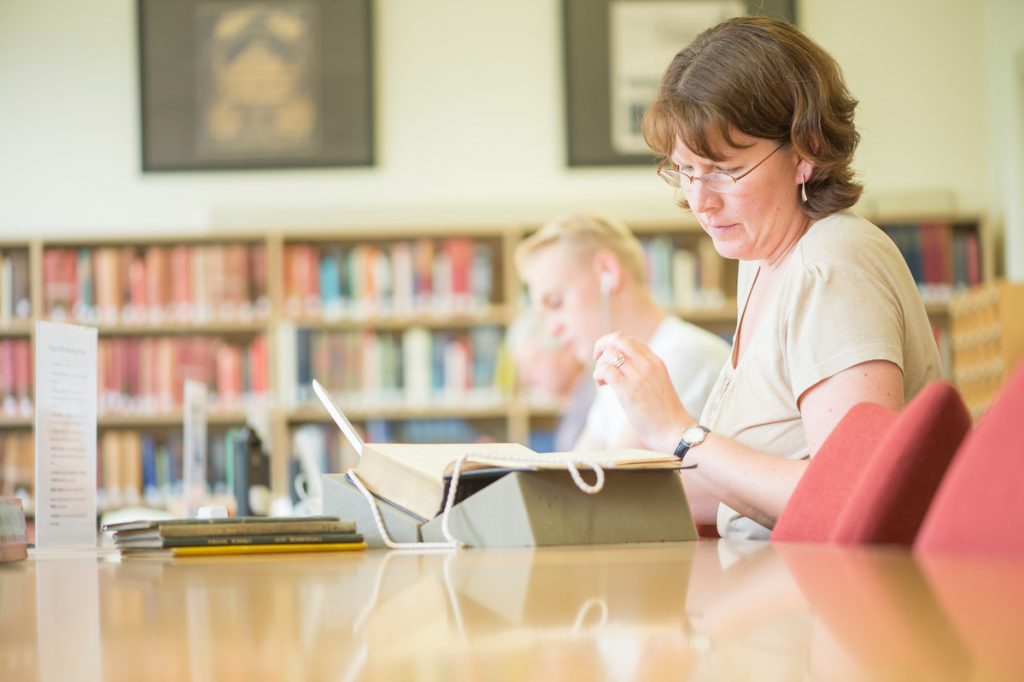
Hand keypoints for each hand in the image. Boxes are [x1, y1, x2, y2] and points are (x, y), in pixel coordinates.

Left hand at [592, 332, 694, 452]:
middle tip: (597, 361)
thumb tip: (622, 367)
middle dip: (602, 346)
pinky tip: (602, 385)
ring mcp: (639, 376)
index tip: (608, 359)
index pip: (630, 340)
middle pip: (618, 339)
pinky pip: (605, 370)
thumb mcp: (657, 384)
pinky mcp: (628, 390)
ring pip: (609, 354)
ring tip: (603, 380)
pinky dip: (598, 375)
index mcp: (656, 362)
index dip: (614, 346)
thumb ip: (644, 372)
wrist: (673, 431)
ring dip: (599, 365)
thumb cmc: (664, 414)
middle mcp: (648, 364)